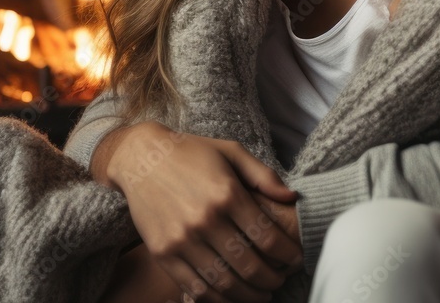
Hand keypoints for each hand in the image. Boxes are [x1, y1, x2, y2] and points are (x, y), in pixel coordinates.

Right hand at [105, 122, 303, 302]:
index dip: (286, 254)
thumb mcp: (232, 151)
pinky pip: (193, 287)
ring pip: (222, 282)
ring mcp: (181, 240)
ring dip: (247, 295)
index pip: (265, 235)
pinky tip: (230, 298)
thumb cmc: (192, 152)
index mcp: (226, 193)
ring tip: (261, 295)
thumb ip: (264, 176)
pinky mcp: (162, 254)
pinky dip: (216, 299)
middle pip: (247, 264)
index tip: (296, 260)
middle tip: (280, 282)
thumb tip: (292, 198)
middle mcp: (205, 219)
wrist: (142, 158)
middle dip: (271, 279)